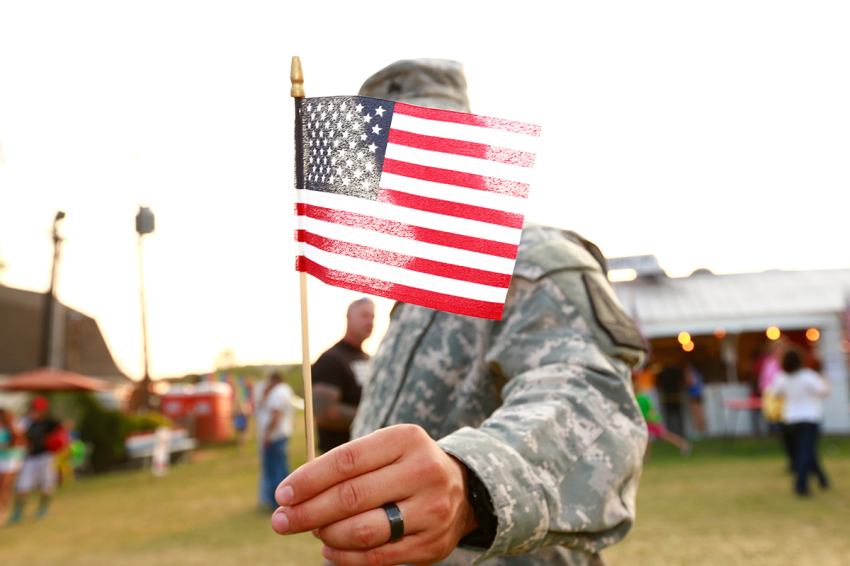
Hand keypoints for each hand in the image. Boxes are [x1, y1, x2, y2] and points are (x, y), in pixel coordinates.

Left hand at [271, 424, 478, 565]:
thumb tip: (294, 495)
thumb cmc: (405, 467)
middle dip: (308, 511)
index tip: (283, 493)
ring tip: (313, 531)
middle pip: (352, 497)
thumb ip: (345, 466)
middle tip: (282, 521)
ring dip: (327, 535)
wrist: (463, 490)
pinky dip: (345, 557)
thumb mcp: (385, 449)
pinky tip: (330, 549)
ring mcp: (431, 510)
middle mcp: (423, 471)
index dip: (309, 479)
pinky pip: (378, 557)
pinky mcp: (432, 544)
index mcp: (406, 439)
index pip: (347, 460)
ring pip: (363, 531)